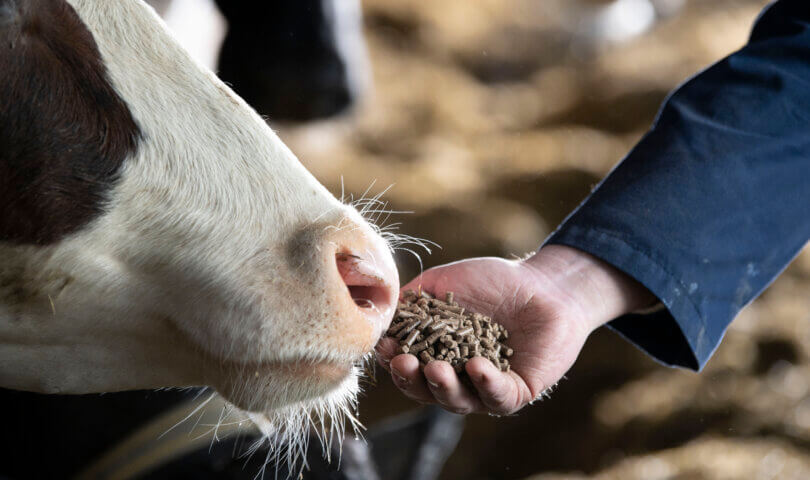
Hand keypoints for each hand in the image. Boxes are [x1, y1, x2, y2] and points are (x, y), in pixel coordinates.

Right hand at [376, 245, 654, 414]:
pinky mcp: (518, 391)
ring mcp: (487, 387)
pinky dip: (486, 384)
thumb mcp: (443, 284)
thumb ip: (412, 299)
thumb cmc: (493, 281)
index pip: (409, 366)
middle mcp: (458, 377)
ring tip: (437, 369)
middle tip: (403, 364)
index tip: (384, 347)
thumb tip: (378, 313)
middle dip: (412, 380)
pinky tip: (477, 367)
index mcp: (437, 354)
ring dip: (444, 388)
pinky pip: (499, 397)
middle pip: (428, 391)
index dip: (394, 360)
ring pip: (460, 401)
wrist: (544, 283)